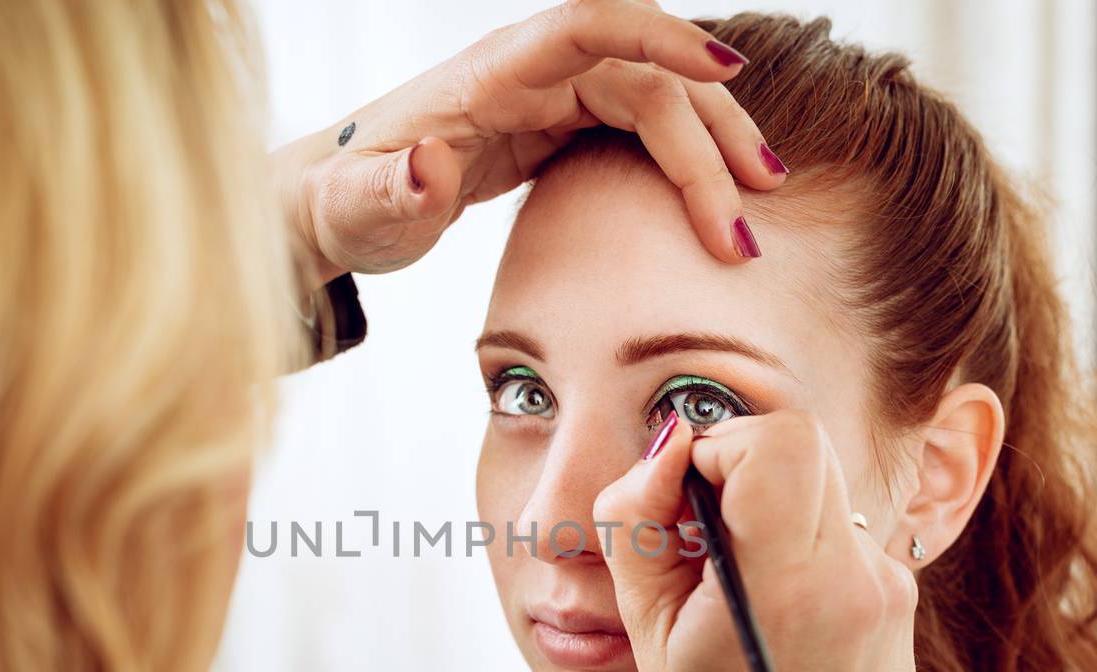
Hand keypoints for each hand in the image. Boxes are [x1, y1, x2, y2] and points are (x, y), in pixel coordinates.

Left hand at [272, 0, 786, 288]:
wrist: (342, 204)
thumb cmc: (346, 204)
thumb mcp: (359, 209)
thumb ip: (392, 190)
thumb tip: (428, 167)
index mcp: (489, 74)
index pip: (587, 27)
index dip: (658, 39)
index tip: (723, 73)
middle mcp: (529, 71)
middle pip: (646, 76)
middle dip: (706, 139)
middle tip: (746, 219)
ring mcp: (550, 95)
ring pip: (658, 100)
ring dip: (711, 149)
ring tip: (754, 211)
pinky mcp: (560, 124)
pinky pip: (642, 125)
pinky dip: (684, 159)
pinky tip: (715, 199)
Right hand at [593, 411, 918, 671]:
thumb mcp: (647, 634)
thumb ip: (640, 525)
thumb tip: (667, 445)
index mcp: (789, 588)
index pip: (776, 441)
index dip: (716, 443)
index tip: (680, 492)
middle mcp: (857, 578)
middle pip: (802, 444)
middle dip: (735, 461)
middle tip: (693, 528)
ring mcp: (889, 587)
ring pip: (820, 481)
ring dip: (764, 500)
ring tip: (725, 577)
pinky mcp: (899, 597)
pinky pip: (838, 529)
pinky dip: (792, 540)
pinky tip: (766, 608)